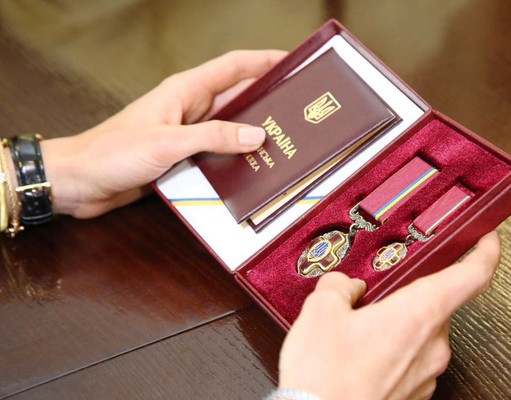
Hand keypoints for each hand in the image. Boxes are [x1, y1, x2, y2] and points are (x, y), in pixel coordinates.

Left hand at [40, 49, 285, 217]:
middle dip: (267, 101)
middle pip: (237, 99)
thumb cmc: (111, 153)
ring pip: (229, 129)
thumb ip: (213, 137)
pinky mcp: (181, 158)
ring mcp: (186, 134)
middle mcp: (189, 109)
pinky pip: (216, 154)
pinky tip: (252, 171)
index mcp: (184, 91)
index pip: (233, 67)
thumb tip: (256, 135)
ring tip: (284, 143)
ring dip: (252, 135)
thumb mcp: (167, 142)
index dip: (263, 61)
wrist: (78, 182)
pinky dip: (234, 160)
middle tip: (298, 110)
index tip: (292, 61)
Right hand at [278, 231, 500, 399]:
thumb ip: (339, 285)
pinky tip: (360, 355)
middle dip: (409, 296)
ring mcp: (426, 374)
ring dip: (399, 325)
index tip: (487, 240)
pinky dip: (393, 351)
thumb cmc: (326, 376)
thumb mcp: (321, 311)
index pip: (472, 276)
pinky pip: (412, 360)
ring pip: (422, 333)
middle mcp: (432, 345)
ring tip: (360, 331)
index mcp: (419, 313)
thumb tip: (345, 285)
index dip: (485, 252)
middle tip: (378, 294)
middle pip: (437, 304)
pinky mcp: (415, 393)